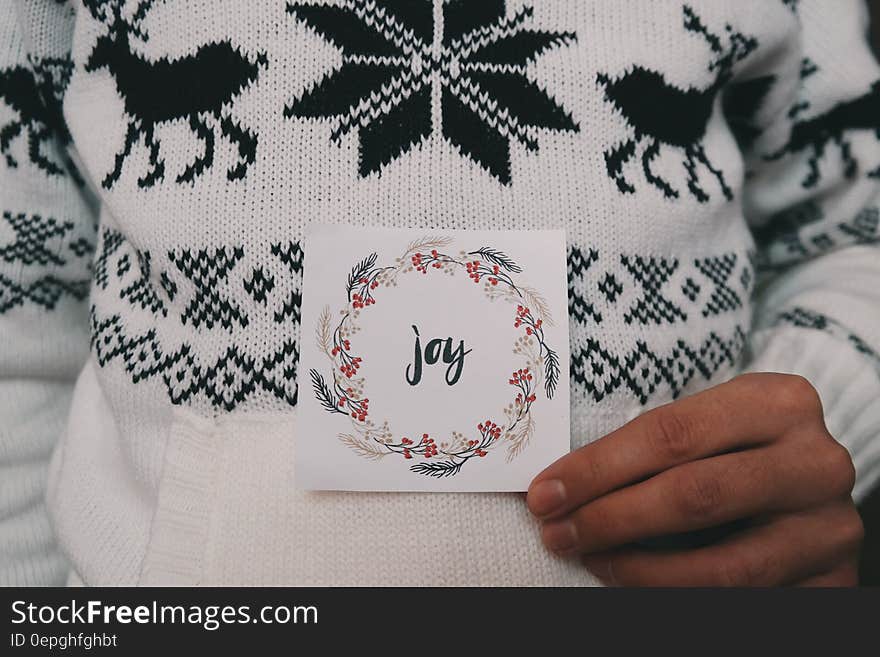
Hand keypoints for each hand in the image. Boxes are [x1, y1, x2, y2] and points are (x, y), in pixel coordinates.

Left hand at [527, 373, 862, 585]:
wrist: (809, 475)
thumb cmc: (736, 444)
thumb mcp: (708, 423)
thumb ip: (652, 447)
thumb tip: (560, 486)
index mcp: (779, 402)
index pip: (671, 435)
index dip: (599, 468)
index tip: (546, 493)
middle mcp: (815, 461)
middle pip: (695, 495)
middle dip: (611, 518)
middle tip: (557, 532)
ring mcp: (830, 525)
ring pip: (723, 566)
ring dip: (639, 570)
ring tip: (592, 558)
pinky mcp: (836, 580)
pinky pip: (745, 601)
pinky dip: (679, 595)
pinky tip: (635, 582)